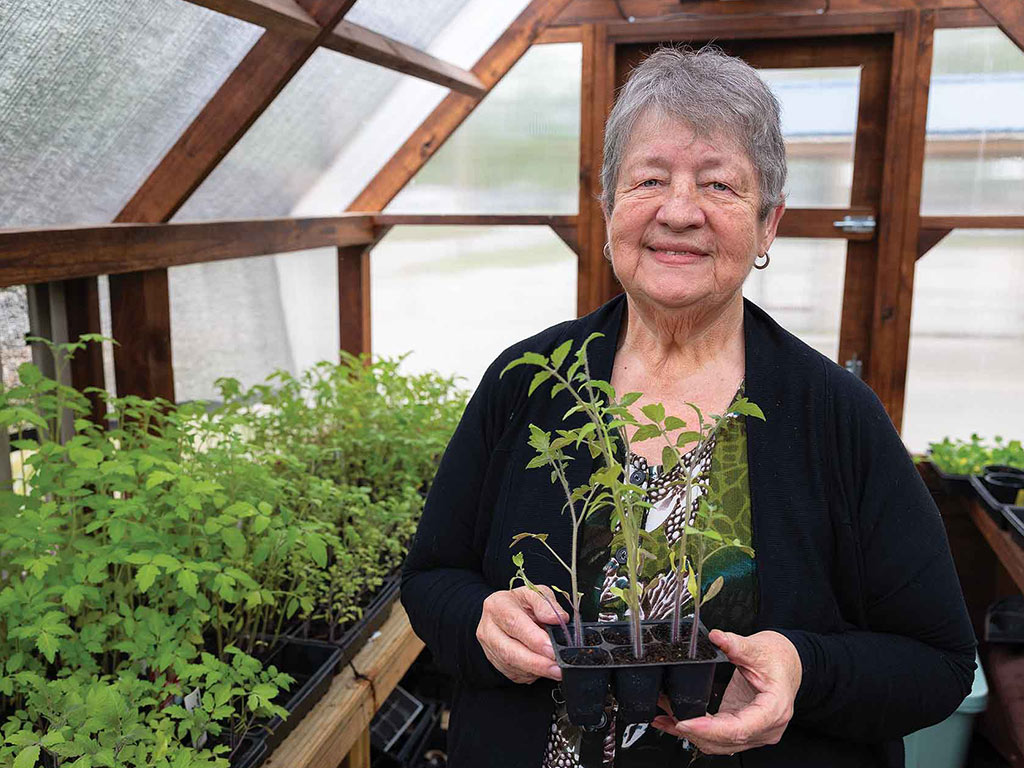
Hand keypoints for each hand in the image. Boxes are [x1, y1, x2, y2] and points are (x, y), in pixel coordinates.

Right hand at [476, 586, 568, 683]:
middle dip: (536, 663)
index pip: (514, 623)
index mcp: (497, 605)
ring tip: (557, 670)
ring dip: (536, 671)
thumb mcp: (536, 593)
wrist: (506, 613)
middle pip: (510, 651)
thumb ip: (547, 604)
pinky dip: (531, 674)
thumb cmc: (522, 603)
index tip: (552, 649)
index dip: (534, 639)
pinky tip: (543, 668)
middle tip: (558, 668)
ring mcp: (489, 648)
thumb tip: (558, 619)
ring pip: (512, 666)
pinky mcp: (495, 662)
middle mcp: (488, 628)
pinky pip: (514, 673)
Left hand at [651, 629, 801, 754]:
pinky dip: (697, 732)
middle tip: (667, 717)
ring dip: (691, 735)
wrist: (789, 663)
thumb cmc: (779, 659)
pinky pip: (718, 737)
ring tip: (665, 720)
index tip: (685, 722)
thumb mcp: (758, 648)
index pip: (739, 728)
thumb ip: (736, 645)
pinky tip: (676, 721)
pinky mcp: (742, 727)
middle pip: (726, 741)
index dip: (710, 729)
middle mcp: (767, 727)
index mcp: (774, 710)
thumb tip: (717, 638)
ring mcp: (755, 731)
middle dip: (694, 732)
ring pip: (720, 744)